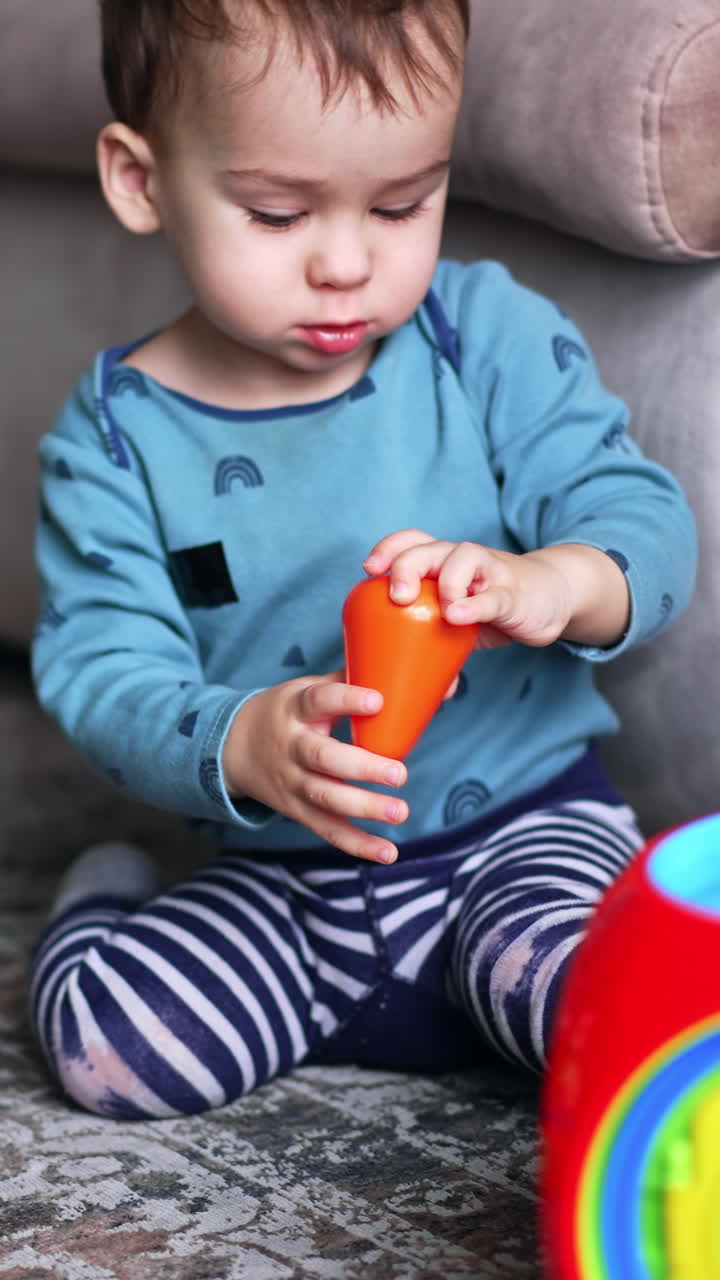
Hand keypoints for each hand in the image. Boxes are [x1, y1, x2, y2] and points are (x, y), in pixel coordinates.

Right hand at [222, 671, 407, 863]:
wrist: (233, 748)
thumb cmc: (287, 712)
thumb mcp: (305, 689)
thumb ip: (348, 682)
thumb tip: (405, 672)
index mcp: (296, 709)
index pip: (319, 700)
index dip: (347, 700)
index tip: (377, 700)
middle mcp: (293, 747)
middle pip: (323, 759)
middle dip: (361, 767)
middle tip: (399, 773)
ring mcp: (293, 783)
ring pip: (326, 799)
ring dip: (364, 808)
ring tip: (401, 811)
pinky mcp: (298, 811)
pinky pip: (328, 831)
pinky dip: (357, 845)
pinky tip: (388, 852)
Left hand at [364, 529, 629, 649]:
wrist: (550, 600)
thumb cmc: (493, 608)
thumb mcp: (459, 625)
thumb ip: (437, 650)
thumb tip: (416, 695)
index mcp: (443, 562)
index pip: (411, 541)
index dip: (388, 548)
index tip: (369, 569)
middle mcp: (462, 560)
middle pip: (428, 548)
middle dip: (406, 567)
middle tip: (398, 597)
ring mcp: (489, 573)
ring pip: (461, 558)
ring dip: (445, 581)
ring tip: (439, 610)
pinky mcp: (513, 594)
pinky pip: (492, 596)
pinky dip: (473, 606)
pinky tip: (458, 617)